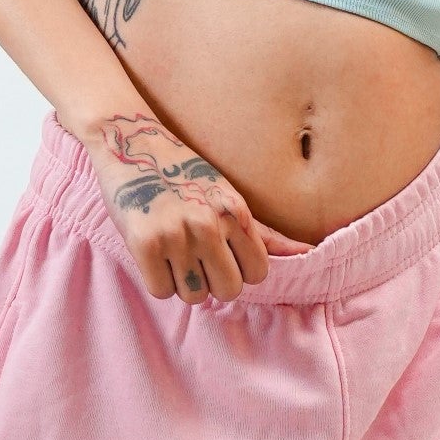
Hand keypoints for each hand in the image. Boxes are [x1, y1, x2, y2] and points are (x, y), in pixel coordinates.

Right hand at [82, 113, 269, 305]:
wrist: (131, 144)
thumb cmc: (182, 173)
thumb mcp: (227, 195)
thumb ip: (263, 232)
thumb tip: (308, 251)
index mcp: (235, 211)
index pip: (258, 273)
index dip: (240, 270)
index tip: (222, 255)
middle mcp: (209, 224)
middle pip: (228, 290)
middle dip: (212, 282)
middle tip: (196, 258)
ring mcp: (176, 234)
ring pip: (194, 296)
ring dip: (182, 281)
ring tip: (172, 252)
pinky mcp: (144, 244)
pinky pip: (161, 291)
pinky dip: (157, 279)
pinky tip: (153, 254)